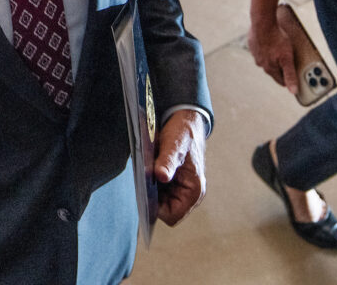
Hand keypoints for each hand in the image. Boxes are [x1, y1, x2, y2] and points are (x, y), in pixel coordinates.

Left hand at [152, 110, 207, 226]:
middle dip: (151, 197)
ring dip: (149, 189)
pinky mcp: (171, 182)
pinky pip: (156, 190)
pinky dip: (149, 182)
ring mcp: (180, 189)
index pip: (172, 216)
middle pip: (163, 209)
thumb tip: (160, 177)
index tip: (143, 194)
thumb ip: (167, 162)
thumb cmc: (183, 133)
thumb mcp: (174, 145)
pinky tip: (146, 169)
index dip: (156, 209)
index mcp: (194, 190)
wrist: (185, 121)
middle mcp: (188, 194)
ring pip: (158, 200)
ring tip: (145, 172)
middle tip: (141, 180)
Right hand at [248, 16, 298, 94]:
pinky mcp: (252, 44)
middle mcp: (261, 63)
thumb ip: (290, 75)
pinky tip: (270, 42)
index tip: (293, 79)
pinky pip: (260, 49)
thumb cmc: (276, 39)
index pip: (280, 80)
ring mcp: (255, 53)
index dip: (288, 80)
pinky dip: (265, 48)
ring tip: (279, 51)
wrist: (263, 22)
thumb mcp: (287, 58)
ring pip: (265, 59)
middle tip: (288, 61)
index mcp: (269, 68)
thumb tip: (293, 91)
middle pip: (273, 70)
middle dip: (280, 68)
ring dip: (271, 57)